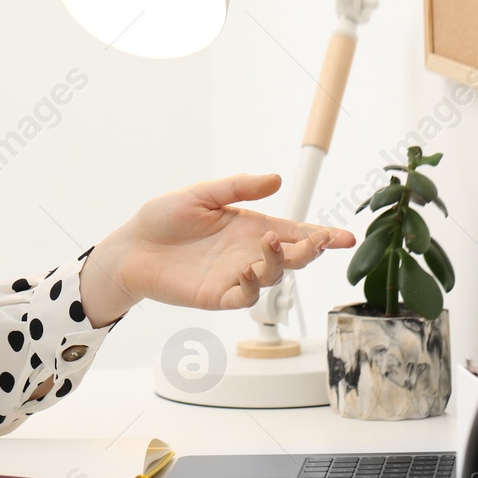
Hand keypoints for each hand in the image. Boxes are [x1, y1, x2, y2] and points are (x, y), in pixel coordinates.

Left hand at [103, 173, 356, 311]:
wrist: (132, 246)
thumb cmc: (164, 218)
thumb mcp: (202, 195)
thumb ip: (237, 188)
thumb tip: (276, 180)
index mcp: (251, 227)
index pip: (295, 232)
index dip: (322, 236)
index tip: (345, 236)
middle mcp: (249, 253)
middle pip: (293, 257)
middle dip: (311, 250)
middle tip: (317, 242)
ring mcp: (236, 276)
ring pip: (273, 277)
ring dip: (279, 263)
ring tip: (269, 244)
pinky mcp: (218, 295)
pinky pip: (244, 298)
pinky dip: (253, 288)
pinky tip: (249, 272)